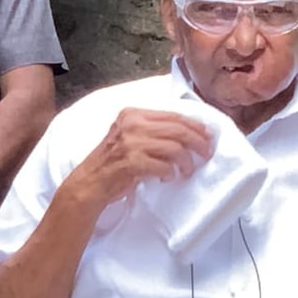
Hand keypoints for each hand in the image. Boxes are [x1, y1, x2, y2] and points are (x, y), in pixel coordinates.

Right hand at [66, 108, 213, 209]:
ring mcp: (131, 143)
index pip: (173, 115)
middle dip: (198, 142)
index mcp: (132, 114)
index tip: (207, 136)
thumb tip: (189, 132)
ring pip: (175, 148)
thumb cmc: (113, 162)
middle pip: (178, 129)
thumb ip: (152, 130)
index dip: (194, 126)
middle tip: (207, 153)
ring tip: (187, 170)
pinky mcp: (132, 162)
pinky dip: (170, 173)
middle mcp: (132, 124)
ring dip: (186, 162)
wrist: (89, 183)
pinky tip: (167, 177)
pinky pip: (164, 166)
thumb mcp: (129, 136)